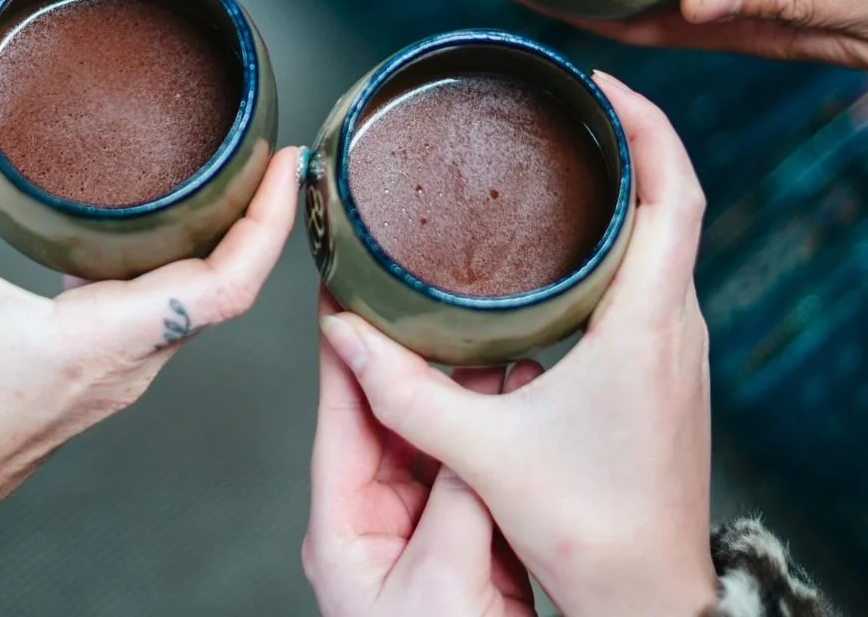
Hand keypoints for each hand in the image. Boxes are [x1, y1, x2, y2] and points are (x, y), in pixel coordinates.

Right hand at [0, 57, 302, 611]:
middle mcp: (127, 362)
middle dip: (255, 217)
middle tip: (266, 147)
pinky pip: (151, 312)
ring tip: (220, 172)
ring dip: (215, 243)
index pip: (231, 285)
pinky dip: (163, 263)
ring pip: (190, 301)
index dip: (271, 222)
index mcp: (108, 340)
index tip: (289, 163)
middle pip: (225, 287)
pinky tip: (138, 222)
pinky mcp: (86, 376)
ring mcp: (110, 374)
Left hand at [305, 288, 540, 616]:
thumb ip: (457, 501)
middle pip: (396, 419)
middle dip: (422, 361)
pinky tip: (528, 395)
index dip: (342, 348)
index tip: (341, 285)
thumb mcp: (439, 582)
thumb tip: (477, 428)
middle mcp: (380, 521)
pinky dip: (505, 439)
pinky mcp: (474, 551)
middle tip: (442, 295)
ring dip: (474, 397)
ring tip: (499, 336)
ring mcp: (426, 535)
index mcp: (345, 527)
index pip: (340, 415)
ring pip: (446, 444)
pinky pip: (484, 479)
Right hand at [317, 73, 716, 616]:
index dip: (650, 126)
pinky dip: (629, 241)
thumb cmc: (590, 532)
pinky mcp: (670, 378)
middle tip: (572, 105)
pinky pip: (660, 281)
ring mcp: (681, 355)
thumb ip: (403, 390)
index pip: (676, 194)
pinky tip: (575, 249)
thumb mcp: (480, 453)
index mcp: (647, 327)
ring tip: (570, 160)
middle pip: (677, 204)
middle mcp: (677, 329)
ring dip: (633, 193)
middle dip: (633, 141)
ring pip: (671, 245)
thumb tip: (340, 331)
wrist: (648, 599)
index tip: (603, 86)